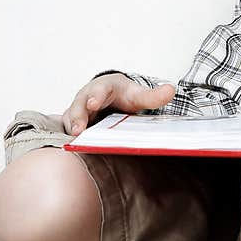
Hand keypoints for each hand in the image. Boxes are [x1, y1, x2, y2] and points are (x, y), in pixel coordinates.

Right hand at [61, 73, 175, 135]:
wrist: (111, 96)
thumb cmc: (123, 95)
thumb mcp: (138, 94)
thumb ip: (153, 96)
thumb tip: (171, 90)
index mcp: (103, 88)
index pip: (98, 90)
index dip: (95, 97)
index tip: (93, 103)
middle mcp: (86, 99)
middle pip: (78, 107)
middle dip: (77, 117)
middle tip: (78, 130)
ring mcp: (77, 113)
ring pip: (69, 121)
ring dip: (70, 132)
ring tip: (74, 143)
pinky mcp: (73, 126)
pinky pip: (68, 133)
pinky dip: (69, 141)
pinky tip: (73, 151)